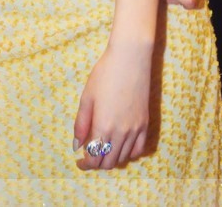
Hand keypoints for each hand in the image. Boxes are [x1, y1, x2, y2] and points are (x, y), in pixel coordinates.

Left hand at [73, 41, 151, 169]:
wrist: (130, 58)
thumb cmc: (104, 74)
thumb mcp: (87, 97)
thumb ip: (81, 124)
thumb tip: (77, 146)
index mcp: (103, 126)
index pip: (94, 158)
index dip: (85, 164)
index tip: (79, 161)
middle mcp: (121, 132)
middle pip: (108, 162)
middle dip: (96, 163)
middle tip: (89, 155)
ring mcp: (135, 129)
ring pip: (123, 158)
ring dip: (111, 159)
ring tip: (103, 149)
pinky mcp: (145, 123)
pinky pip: (138, 149)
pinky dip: (128, 154)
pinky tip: (121, 146)